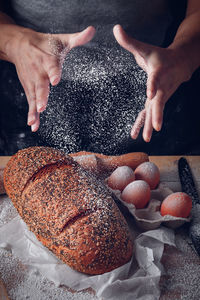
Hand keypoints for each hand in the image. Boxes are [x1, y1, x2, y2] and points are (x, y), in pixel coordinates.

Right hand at [6, 26, 95, 130]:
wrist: (19, 44)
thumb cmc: (45, 43)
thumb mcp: (61, 40)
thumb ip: (78, 38)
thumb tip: (93, 30)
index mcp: (47, 60)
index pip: (51, 67)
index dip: (53, 73)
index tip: (55, 80)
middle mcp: (38, 72)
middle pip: (39, 85)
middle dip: (41, 96)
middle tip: (43, 107)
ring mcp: (32, 82)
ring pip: (33, 97)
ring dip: (34, 109)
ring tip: (34, 121)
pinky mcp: (29, 89)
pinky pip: (30, 103)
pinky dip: (31, 114)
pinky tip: (33, 125)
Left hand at [113, 24, 190, 141]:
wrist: (179, 64)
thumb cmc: (160, 56)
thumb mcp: (145, 48)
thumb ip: (129, 41)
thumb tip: (115, 28)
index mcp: (158, 72)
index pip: (155, 79)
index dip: (153, 86)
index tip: (150, 94)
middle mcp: (162, 87)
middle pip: (159, 102)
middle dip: (158, 114)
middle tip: (157, 127)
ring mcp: (161, 96)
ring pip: (156, 112)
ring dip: (151, 125)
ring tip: (147, 138)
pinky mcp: (157, 102)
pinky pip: (151, 114)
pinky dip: (145, 124)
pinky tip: (140, 135)